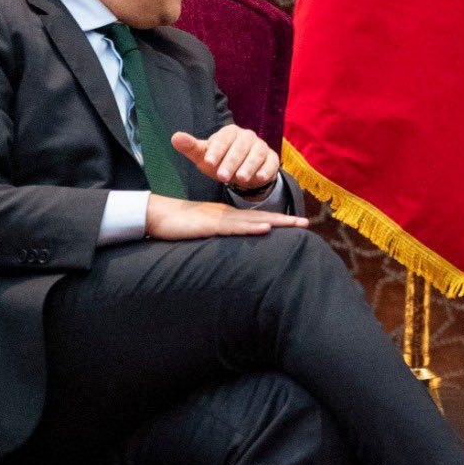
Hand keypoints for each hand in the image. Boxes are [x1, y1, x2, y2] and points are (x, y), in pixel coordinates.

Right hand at [145, 195, 307, 239]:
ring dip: (276, 222)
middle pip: (262, 218)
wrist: (156, 215)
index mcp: (228, 217)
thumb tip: (229, 249)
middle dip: (285, 221)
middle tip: (307, 223)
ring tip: (296, 224)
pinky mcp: (210, 226)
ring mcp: (220, 219)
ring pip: (253, 221)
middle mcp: (228, 216)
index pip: (258, 219)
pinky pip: (234, 227)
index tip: (296, 225)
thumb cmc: (178, 225)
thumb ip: (216, 236)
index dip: (278, 221)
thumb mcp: (202, 232)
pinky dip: (251, 228)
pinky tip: (265, 229)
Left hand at [171, 126, 279, 193]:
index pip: (224, 138)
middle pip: (241, 146)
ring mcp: (261, 147)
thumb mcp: (204, 156)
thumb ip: (190, 147)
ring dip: (248, 166)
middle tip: (222, 176)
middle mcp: (247, 137)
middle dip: (231, 161)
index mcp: (230, 132)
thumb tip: (175, 137)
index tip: (208, 162)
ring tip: (240, 178)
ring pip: (256, 154)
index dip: (216, 150)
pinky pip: (271, 162)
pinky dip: (266, 169)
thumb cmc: (219, 161)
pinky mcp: (271, 158)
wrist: (241, 171)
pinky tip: (260, 177)